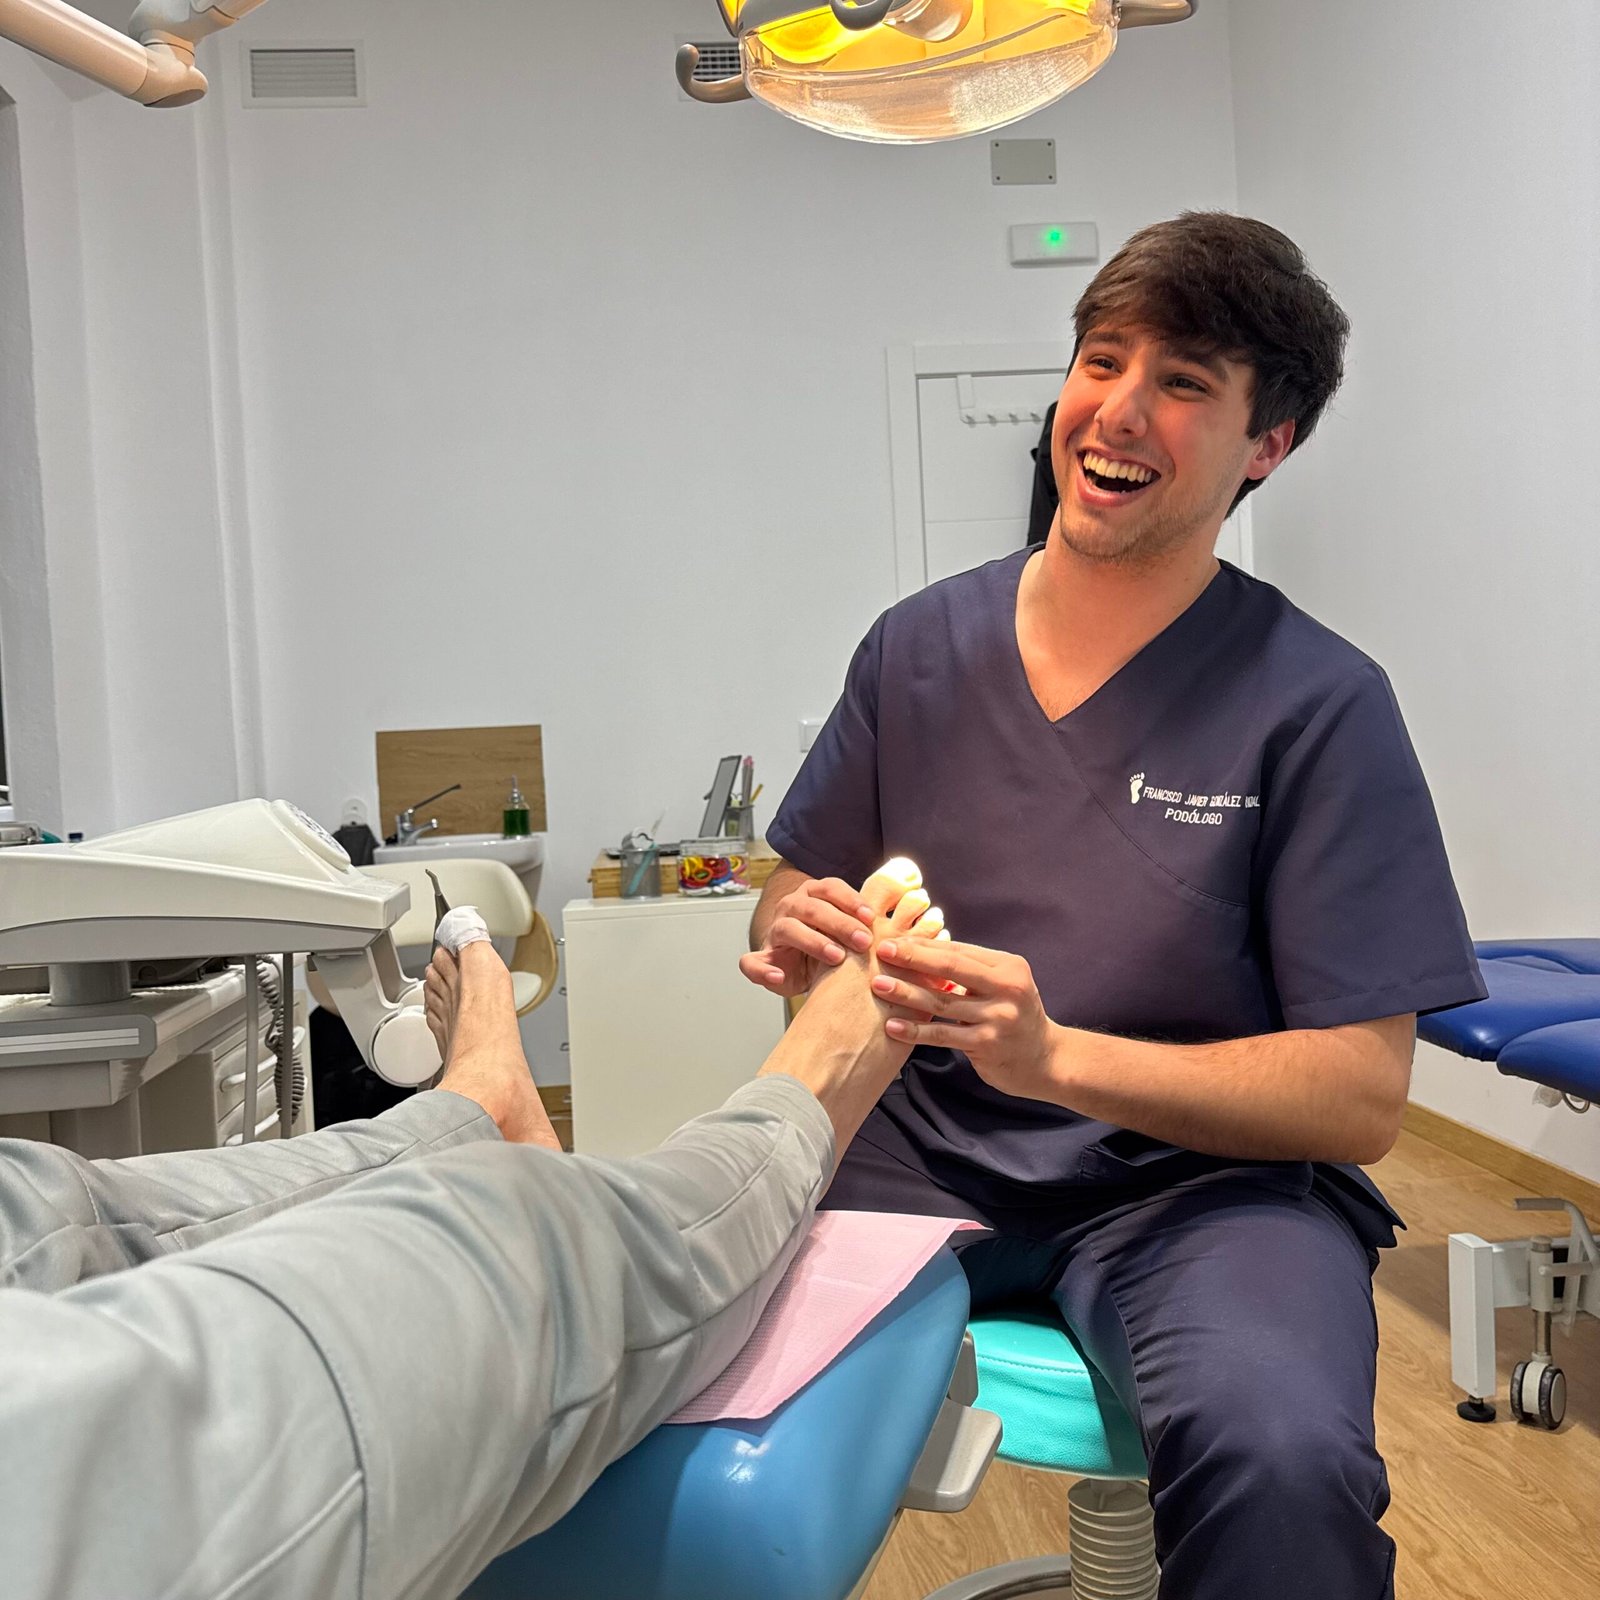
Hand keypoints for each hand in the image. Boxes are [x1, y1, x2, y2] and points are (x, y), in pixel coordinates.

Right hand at [739, 876, 878, 997]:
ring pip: (787, 928)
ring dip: (812, 941)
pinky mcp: (762, 959)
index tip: (872, 917)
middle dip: (839, 923)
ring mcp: (774, 932)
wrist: (805, 968)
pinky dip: (762, 970)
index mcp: (813, 894)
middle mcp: (792, 908)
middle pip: (812, 907)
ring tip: (835, 957)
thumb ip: (875, 914)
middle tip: (863, 942)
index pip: (830, 887)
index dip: (851, 900)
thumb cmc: (833, 944)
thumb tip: (914, 889)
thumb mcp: (854, 928)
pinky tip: (778, 977)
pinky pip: (752, 962)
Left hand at [868, 937, 1060, 1100]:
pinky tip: (893, 1026)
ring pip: (942, 1002)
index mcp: (1008, 967)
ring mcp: (998, 1017)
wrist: (1046, 1060)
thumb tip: (923, 949)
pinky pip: (943, 1035)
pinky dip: (916, 1030)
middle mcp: (1007, 988)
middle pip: (951, 967)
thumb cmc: (1015, 1016)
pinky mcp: (987, 1045)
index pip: (959, 950)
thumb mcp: (1003, 985)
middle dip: (913, 957)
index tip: (894, 939)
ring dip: (906, 993)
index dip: (924, 944)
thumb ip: (972, 971)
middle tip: (881, 951)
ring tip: (878, 986)